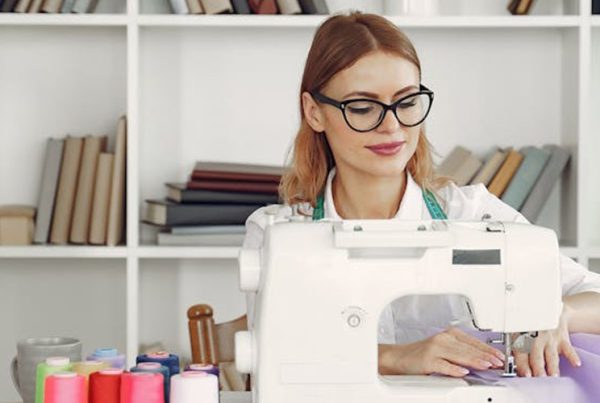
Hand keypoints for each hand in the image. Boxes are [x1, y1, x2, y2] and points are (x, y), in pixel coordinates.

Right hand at [379, 327, 504, 376]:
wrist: (399, 358)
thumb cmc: (422, 355)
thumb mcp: (444, 349)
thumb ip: (461, 353)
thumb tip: (483, 361)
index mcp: (449, 334)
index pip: (473, 341)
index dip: (488, 349)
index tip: (500, 356)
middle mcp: (442, 339)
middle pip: (468, 348)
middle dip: (485, 355)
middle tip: (499, 362)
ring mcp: (434, 349)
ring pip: (458, 355)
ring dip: (474, 360)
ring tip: (487, 365)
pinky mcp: (427, 360)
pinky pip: (443, 365)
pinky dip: (454, 368)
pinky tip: (464, 371)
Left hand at [513, 305, 580, 376]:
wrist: (546, 309)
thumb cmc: (528, 325)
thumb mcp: (517, 332)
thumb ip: (516, 350)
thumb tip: (514, 369)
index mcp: (522, 339)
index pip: (521, 354)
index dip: (523, 365)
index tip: (526, 374)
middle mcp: (535, 339)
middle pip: (537, 356)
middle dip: (538, 368)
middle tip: (539, 377)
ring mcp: (549, 339)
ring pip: (551, 355)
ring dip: (552, 366)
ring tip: (553, 375)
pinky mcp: (562, 338)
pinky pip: (568, 348)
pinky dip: (572, 356)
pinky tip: (575, 363)